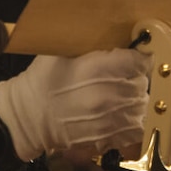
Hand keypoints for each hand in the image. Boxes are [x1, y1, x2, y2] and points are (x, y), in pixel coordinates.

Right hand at [0, 48, 150, 161]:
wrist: (28, 117)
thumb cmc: (43, 79)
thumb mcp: (60, 50)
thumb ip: (88, 41)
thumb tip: (115, 31)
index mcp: (97, 68)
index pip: (139, 61)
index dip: (138, 57)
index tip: (132, 57)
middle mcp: (108, 95)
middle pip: (142, 82)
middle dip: (134, 76)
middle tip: (121, 75)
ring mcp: (110, 119)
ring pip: (141, 105)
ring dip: (135, 98)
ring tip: (121, 94)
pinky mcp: (108, 138)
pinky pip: (136, 129)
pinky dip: (134, 121)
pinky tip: (123, 113)